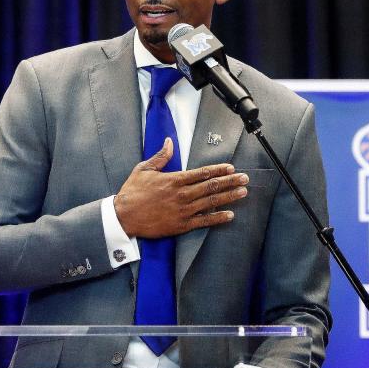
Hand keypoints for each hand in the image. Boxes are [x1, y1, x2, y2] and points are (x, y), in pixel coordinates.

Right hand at [114, 138, 248, 237]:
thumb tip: (169, 142)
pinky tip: (230, 215)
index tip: (231, 168)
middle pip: (211, 186)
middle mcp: (182, 194)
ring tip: (243, 192)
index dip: (218, 170)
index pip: (202, 173)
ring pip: (211, 202)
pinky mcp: (181, 225)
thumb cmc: (132, 193)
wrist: (124, 216)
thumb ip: (160, 157)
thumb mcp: (144, 169)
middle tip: (245, 179)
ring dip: (229, 197)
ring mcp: (183, 210)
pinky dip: (218, 218)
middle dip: (230, 181)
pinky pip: (204, 221)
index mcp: (174, 180)